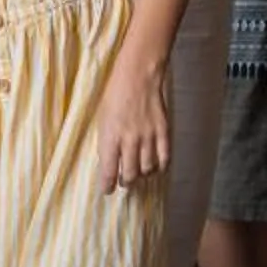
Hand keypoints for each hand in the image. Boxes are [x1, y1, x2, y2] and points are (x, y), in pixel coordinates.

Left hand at [95, 53, 170, 192]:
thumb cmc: (115, 95)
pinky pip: (164, 158)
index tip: (107, 190)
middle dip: (126, 182)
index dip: (107, 185)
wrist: (139, 76)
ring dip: (142, 175)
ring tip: (140, 173)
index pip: (108, 170)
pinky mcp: (163, 131)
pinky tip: (156, 167)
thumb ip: (107, 141)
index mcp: (110, 137)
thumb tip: (109, 160)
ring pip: (147, 169)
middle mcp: (129, 140)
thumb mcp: (102, 119)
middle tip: (125, 181)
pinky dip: (160, 167)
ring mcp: (148, 137)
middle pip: (130, 174)